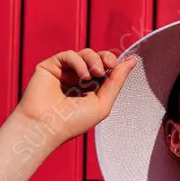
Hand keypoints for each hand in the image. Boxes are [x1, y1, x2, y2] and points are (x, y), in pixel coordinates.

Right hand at [14, 48, 136, 144]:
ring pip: (85, 54)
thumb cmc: (74, 121)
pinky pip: (69, 55)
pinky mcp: (51, 67)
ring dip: (94, 60)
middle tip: (110, 65)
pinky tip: (83, 76)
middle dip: (107, 58)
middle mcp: (78, 79)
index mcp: (92, 89)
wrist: (46, 127)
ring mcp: (65, 72)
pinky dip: (79, 62)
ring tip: (95, 74)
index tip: (123, 64)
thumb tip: (133, 60)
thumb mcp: (103, 103)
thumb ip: (117, 82)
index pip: (107, 69)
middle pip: (98, 58)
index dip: (115, 64)